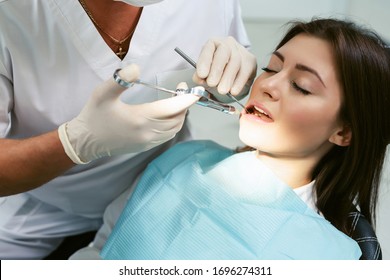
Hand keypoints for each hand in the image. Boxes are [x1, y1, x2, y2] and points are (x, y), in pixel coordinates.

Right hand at [58, 64, 198, 163]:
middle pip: (177, 118)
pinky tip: (169, 116)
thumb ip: (121, 79)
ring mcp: (148, 142)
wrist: (86, 141)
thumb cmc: (94, 115)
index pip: (172, 108)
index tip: (196, 90)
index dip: (186, 99)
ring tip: (177, 101)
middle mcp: (148, 132)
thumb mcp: (102, 93)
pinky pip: (167, 136)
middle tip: (181, 90)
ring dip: (180, 115)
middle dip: (184, 104)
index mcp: (140, 118)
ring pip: (174, 129)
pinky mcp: (146, 147)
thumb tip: (137, 68)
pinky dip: (174, 125)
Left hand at [193, 36, 256, 95]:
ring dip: (228, 78)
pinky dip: (239, 83)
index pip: (208, 48)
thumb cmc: (215, 74)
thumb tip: (199, 79)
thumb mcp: (205, 74)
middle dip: (217, 69)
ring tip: (222, 90)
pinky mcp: (251, 61)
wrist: (232, 78)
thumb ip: (200, 77)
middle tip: (211, 83)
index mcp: (213, 44)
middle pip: (224, 52)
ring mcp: (241, 51)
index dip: (204, 61)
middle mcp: (228, 44)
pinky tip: (233, 91)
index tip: (201, 75)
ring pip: (236, 61)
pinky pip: (245, 71)